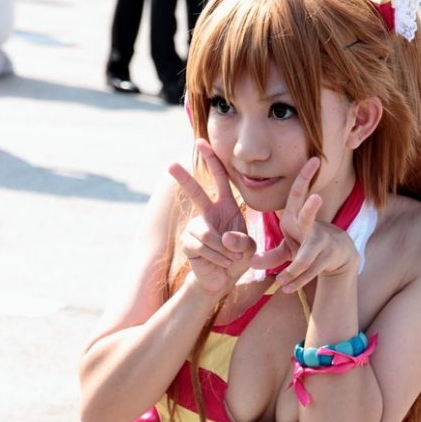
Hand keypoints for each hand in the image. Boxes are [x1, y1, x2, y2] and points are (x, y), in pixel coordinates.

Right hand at [169, 140, 255, 295]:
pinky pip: (202, 246)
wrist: (223, 279)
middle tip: (171, 164)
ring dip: (223, 250)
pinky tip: (220, 262)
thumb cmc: (237, 258)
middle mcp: (208, 213)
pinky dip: (216, 257)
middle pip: (195, 192)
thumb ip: (243, 242)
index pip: (219, 179)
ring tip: (229, 259)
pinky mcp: (188, 242)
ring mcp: (196, 227)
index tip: (200, 142)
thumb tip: (224, 238)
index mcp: (225, 207)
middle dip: (184, 178)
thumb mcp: (249, 249)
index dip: (212, 161)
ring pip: (206, 233)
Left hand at [250, 158, 359, 292]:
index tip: (314, 159)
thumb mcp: (288, 249)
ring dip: (293, 272)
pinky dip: (297, 281)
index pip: (300, 194)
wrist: (337, 258)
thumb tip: (252, 263)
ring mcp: (322, 241)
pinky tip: (287, 289)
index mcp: (298, 218)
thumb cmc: (307, 246)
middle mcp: (312, 227)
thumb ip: (270, 256)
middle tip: (316, 197)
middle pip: (310, 218)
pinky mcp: (328, 257)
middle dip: (311, 208)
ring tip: (281, 283)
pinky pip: (309, 271)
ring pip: (305, 258)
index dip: (305, 177)